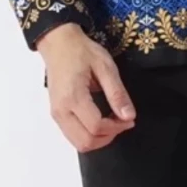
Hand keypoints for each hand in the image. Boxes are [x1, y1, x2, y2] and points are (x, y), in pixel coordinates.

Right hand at [37, 22, 137, 152]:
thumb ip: (117, 93)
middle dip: (108, 137)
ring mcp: (56, 114)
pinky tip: (100, 121)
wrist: (59, 43)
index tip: (129, 118)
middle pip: (85, 142)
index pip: (96, 126)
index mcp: (73, 97)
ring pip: (78, 143)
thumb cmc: (82, 51)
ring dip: (98, 139)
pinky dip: (88, 135)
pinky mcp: (56, 114)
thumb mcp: (105, 66)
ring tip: (112, 122)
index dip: (116, 127)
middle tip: (122, 122)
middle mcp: (61, 111)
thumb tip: (129, 116)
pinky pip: (72, 135)